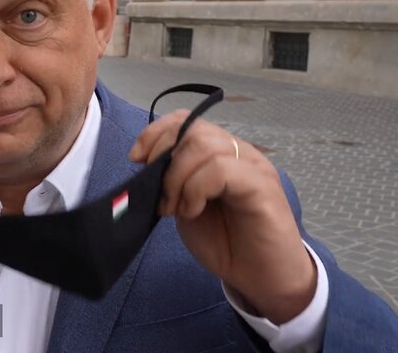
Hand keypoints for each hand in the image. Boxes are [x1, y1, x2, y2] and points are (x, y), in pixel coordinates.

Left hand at [130, 110, 315, 323]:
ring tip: (176, 208)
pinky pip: (221, 169)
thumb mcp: (186, 205)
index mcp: (220, 153)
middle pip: (192, 129)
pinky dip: (196, 189)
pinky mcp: (262, 185)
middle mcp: (239, 152)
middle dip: (163, 157)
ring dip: (177, 178)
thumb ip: (172, 180)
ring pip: (204, 146)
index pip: (186, 120)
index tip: (135, 158)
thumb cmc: (226, 243)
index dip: (156, 133)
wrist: (262, 278)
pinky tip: (193, 211)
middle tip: (160, 196)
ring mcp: (252, 165)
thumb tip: (144, 163)